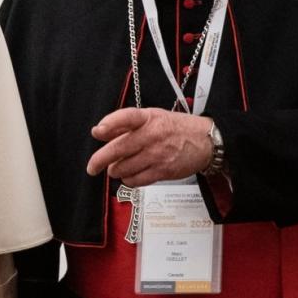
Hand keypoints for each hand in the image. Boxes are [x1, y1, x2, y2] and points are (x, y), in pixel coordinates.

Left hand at [86, 108, 212, 186]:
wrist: (206, 142)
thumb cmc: (176, 128)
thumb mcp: (152, 116)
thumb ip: (125, 124)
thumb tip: (100, 132)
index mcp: (148, 118)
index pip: (127, 117)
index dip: (110, 124)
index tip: (97, 132)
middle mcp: (151, 136)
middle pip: (119, 148)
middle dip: (99, 160)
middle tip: (92, 167)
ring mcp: (157, 155)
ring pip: (125, 168)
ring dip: (115, 171)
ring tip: (116, 168)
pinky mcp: (163, 171)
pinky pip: (137, 180)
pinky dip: (128, 180)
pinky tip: (129, 176)